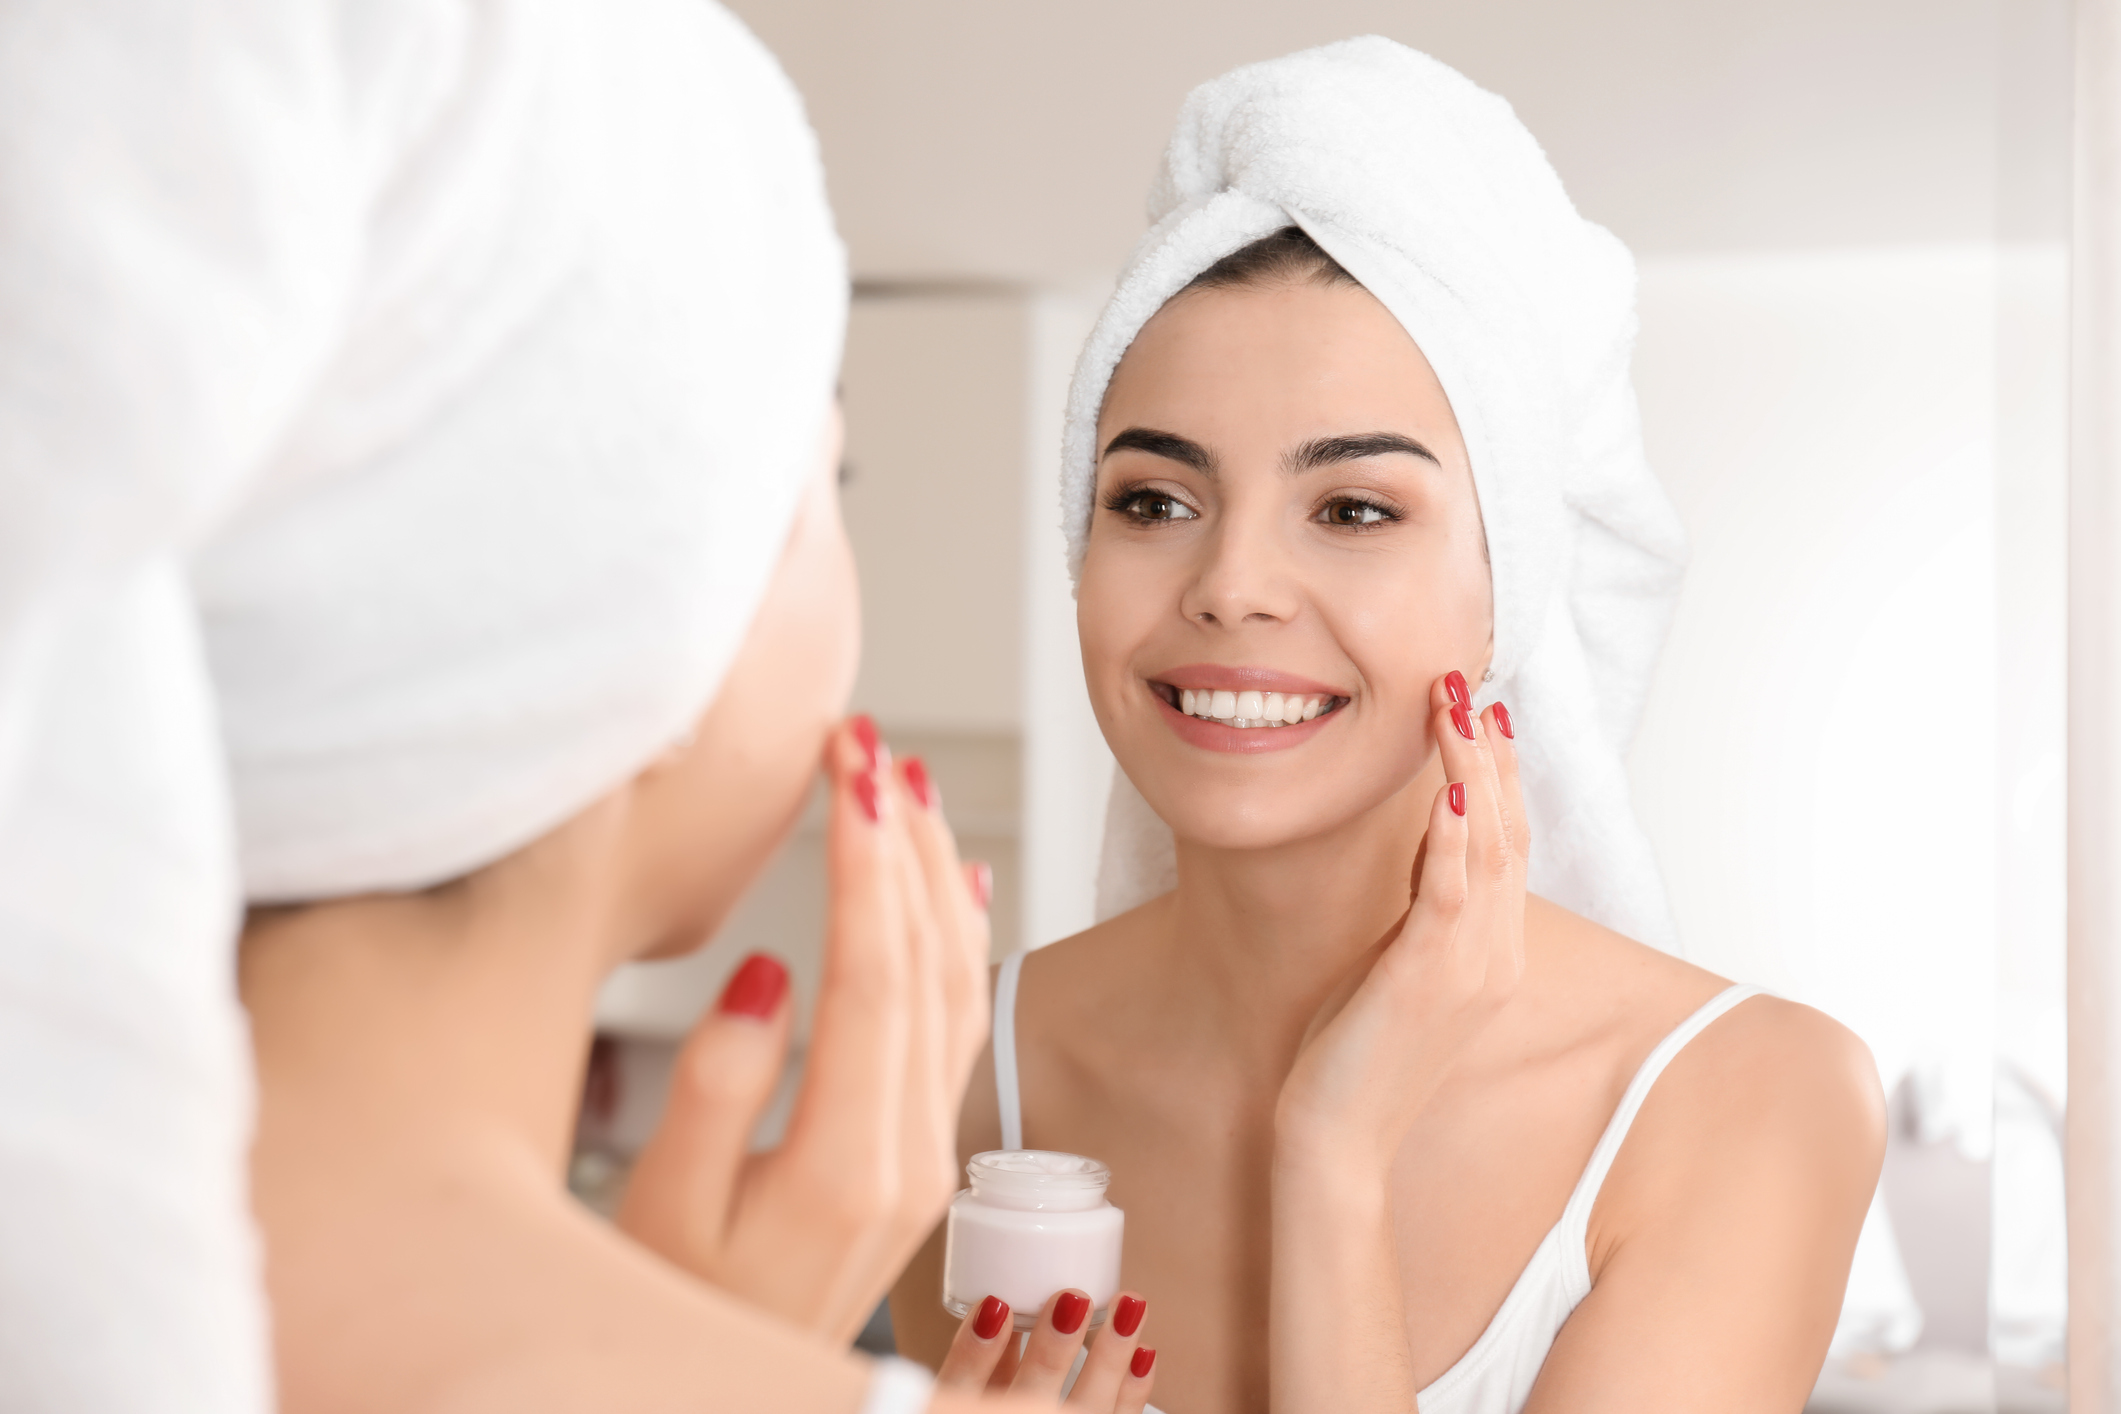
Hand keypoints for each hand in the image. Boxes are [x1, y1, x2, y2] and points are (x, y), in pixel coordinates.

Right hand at [617, 717, 992, 1340]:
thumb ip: (717, 1088)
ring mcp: (925, 1154)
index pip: (873, 974)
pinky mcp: (920, 1154)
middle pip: (928, 964)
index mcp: (847, 1162)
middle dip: (902, 840)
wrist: (727, 1391)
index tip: (848, 768)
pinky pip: (961, 1024)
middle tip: (867, 744)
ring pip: (955, 985)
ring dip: (933, 875)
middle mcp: (908, 1154)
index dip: (866, 861)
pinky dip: (960, 940)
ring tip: (904, 782)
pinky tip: (953, 883)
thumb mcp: (658, 1210)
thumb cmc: (670, 1306)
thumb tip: (774, 969)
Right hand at [935, 1290, 1157, 1411]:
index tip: (996, 1305)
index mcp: (966, 1413)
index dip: (974, 1352)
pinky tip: (1143, 1353)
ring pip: (1087, 1411)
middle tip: (1072, 1299)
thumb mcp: (964, 1393)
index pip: (960, 1390)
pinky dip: (1133, 1390)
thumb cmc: (993, 1407)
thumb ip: (975, 1359)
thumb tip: (997, 1302)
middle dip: (1054, 1352)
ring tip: (1128, 1307)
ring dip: (1110, 1359)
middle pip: (1030, 1403)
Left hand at [1273, 672, 1527, 1172]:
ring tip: (1456, 709)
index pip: (1507, 844)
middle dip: (1489, 755)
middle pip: (1508, 833)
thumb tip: (1420, 846)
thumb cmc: (1355, 1055)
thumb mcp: (1395, 968)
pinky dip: (1453, 840)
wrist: (1340, 1137)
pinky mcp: (1429, 979)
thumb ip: (1418, 913)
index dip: (1499, 776)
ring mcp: (1471, 968)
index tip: (1484, 716)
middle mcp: (1496, 955)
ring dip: (1472, 773)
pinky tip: (1449, 793)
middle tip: (1469, 686)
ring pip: (1488, 849)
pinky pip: (1450, 896)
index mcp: (1493, 953)